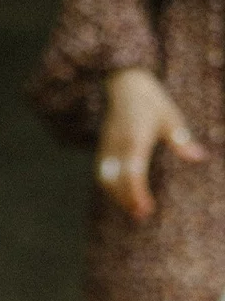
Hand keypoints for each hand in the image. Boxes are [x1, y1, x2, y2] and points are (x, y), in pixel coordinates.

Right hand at [97, 67, 206, 221]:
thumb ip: (182, 140)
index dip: (138, 194)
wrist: (125, 86)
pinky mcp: (102, 150)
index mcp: (135, 139)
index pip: (133, 174)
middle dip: (128, 200)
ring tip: (133, 208)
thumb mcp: (170, 117)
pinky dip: (111, 188)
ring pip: (107, 181)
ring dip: (118, 197)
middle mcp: (118, 147)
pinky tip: (122, 195)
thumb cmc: (151, 102)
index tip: (147, 208)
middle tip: (141, 215)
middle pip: (118, 183)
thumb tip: (199, 157)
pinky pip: (103, 175)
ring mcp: (107, 149)